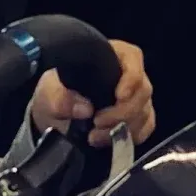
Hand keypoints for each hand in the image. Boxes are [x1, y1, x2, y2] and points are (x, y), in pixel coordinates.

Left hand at [30, 39, 156, 146]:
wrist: (55, 113)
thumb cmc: (56, 91)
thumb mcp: (48, 92)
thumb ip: (60, 98)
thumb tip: (85, 109)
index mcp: (111, 55)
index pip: (133, 58)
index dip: (131, 78)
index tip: (118, 96)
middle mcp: (129, 73)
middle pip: (142, 91)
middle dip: (122, 112)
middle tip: (97, 123)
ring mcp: (136, 96)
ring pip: (145, 112)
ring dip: (123, 128)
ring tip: (94, 136)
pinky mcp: (138, 116)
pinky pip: (147, 127)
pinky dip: (131, 137)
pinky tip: (110, 140)